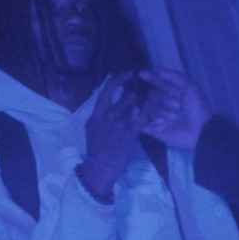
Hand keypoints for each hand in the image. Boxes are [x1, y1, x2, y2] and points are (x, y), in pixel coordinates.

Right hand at [81, 71, 145, 196]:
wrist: (101, 166)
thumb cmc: (96, 145)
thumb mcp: (92, 126)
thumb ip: (100, 112)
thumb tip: (107, 96)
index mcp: (98, 113)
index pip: (109, 89)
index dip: (119, 78)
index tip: (128, 73)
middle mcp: (109, 116)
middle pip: (126, 96)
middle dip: (135, 92)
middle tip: (141, 90)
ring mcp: (121, 125)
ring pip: (135, 106)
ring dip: (142, 103)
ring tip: (145, 102)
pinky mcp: (131, 134)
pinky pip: (141, 119)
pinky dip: (144, 115)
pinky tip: (146, 114)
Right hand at [139, 67, 212, 149]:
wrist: (200, 132)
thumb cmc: (197, 109)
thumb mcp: (190, 87)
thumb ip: (173, 76)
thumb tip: (154, 68)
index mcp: (173, 93)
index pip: (157, 82)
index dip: (150, 77)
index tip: (141, 74)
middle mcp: (164, 103)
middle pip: (151, 94)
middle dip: (162, 98)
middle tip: (177, 107)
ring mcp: (158, 116)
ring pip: (146, 107)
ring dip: (160, 110)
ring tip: (174, 117)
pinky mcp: (154, 130)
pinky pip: (140, 123)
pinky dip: (137, 119)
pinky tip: (140, 115)